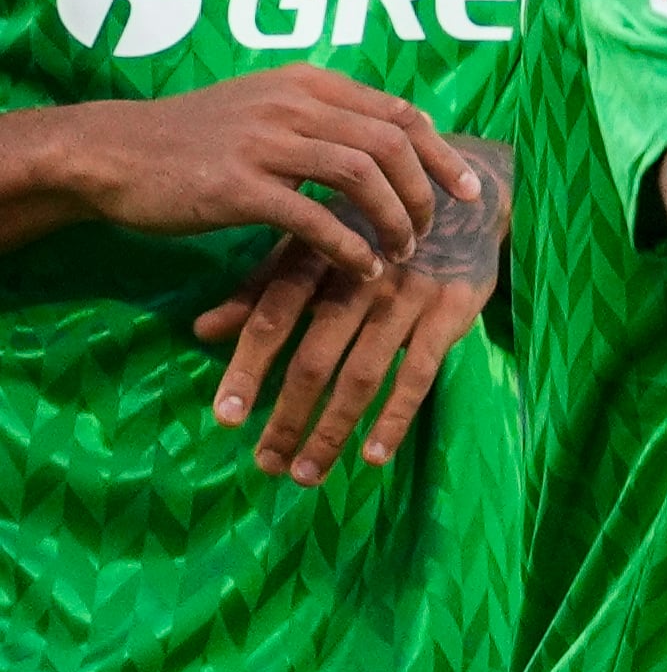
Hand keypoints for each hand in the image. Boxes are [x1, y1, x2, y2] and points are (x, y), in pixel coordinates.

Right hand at [26, 67, 480, 278]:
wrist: (111, 151)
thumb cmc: (192, 137)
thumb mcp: (264, 109)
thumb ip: (322, 120)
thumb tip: (389, 146)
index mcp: (307, 84)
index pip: (399, 112)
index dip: (442, 153)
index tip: (468, 190)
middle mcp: (292, 103)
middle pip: (390, 142)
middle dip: (425, 191)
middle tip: (432, 230)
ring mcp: (263, 142)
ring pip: (360, 175)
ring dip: (393, 218)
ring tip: (401, 251)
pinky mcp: (236, 185)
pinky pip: (313, 217)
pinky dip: (350, 246)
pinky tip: (363, 268)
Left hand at [196, 139, 511, 481]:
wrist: (461, 198)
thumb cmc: (370, 228)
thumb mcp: (312, 245)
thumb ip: (260, 290)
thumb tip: (200, 330)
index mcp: (317, 259)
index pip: (272, 318)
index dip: (247, 368)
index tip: (225, 419)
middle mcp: (358, 278)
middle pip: (314, 358)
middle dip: (287, 416)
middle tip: (266, 464)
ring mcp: (406, 296)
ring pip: (362, 374)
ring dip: (331, 429)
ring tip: (306, 473)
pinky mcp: (450, 311)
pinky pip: (419, 373)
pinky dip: (395, 418)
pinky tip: (373, 456)